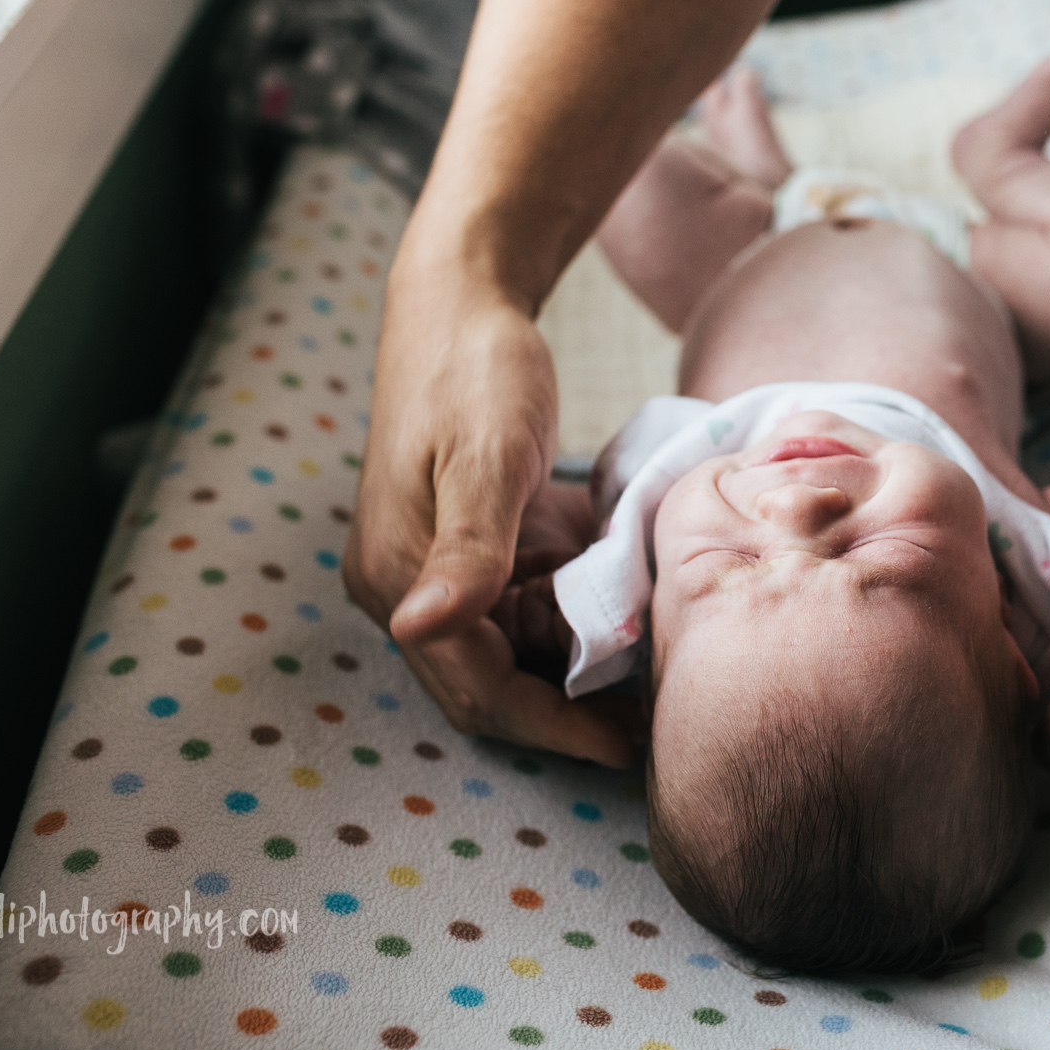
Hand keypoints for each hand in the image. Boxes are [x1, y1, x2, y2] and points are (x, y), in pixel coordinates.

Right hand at [343, 255, 637, 765]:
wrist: (464, 302)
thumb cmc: (474, 370)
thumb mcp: (486, 457)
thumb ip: (467, 548)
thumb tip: (417, 628)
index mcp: (397, 578)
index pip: (477, 690)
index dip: (552, 726)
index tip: (626, 747)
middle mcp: (410, 587)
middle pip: (491, 686)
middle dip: (566, 714)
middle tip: (651, 728)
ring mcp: (442, 568)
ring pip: (513, 654)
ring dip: (575, 673)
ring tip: (652, 682)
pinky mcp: (478, 545)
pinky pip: (527, 610)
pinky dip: (574, 624)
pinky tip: (629, 623)